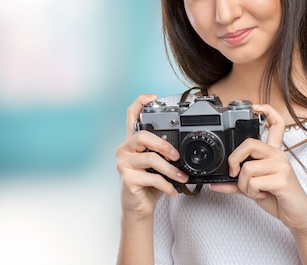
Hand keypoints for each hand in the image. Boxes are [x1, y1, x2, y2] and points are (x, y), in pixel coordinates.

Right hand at [115, 94, 189, 218]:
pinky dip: (166, 185)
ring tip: (181, 177)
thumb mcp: (157, 165)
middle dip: (164, 145)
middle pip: (143, 136)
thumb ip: (163, 153)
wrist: (138, 208)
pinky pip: (151, 178)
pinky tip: (173, 190)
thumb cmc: (149, 185)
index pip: (131, 115)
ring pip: (151, 159)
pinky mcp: (127, 178)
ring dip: (170, 170)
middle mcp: (125, 149)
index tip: (154, 97)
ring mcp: (123, 163)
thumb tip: (182, 149)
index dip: (140, 102)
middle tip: (176, 156)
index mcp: (133, 142)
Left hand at [209, 104, 306, 231]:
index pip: (276, 124)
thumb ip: (235, 184)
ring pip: (247, 168)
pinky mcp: (282, 178)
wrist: (297, 215)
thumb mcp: (253, 188)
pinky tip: (263, 194)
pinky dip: (252, 192)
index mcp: (273, 152)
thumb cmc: (278, 197)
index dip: (267, 111)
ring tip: (256, 190)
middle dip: (234, 160)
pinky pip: (253, 181)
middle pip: (249, 144)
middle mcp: (278, 155)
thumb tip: (215, 184)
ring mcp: (282, 165)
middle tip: (234, 174)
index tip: (255, 107)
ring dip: (244, 185)